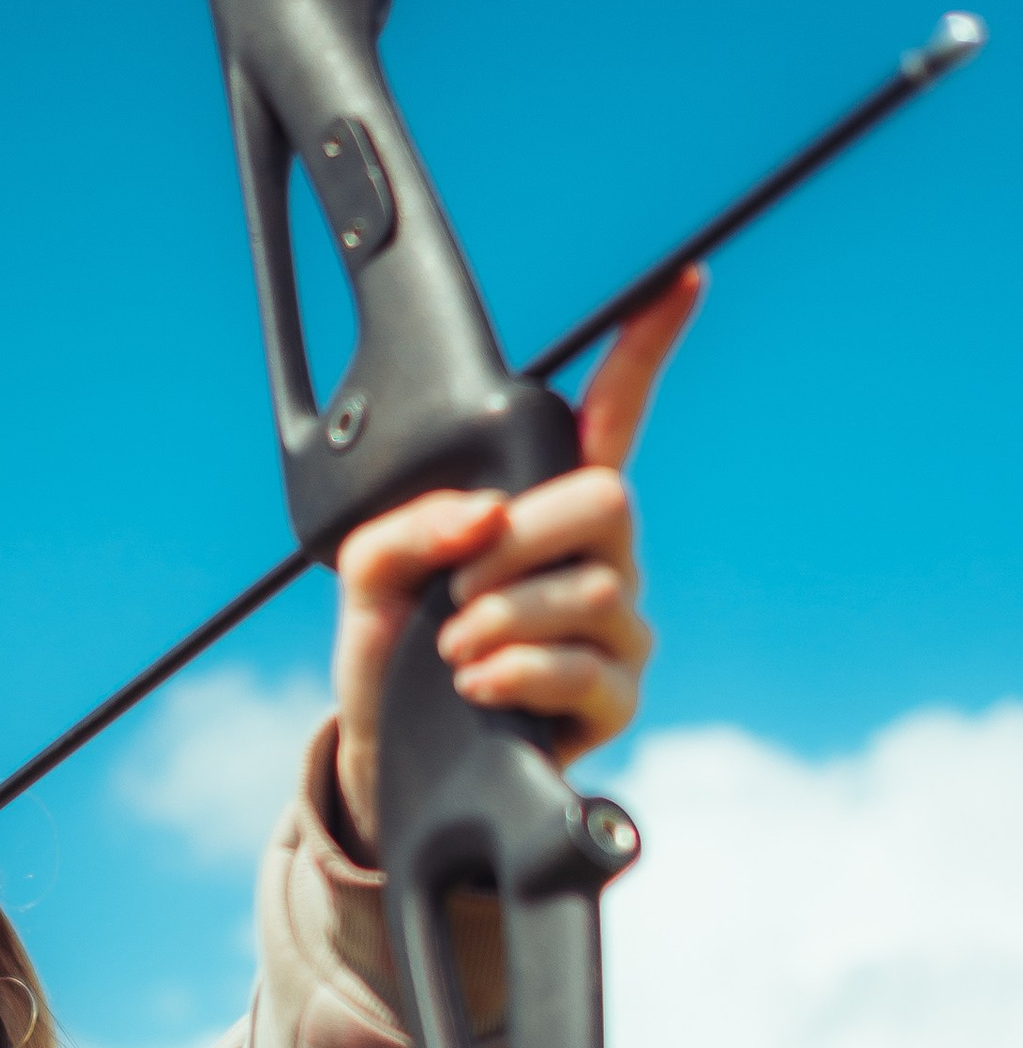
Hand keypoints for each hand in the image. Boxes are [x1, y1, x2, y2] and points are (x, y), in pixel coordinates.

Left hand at [328, 271, 699, 851]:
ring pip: (593, 590)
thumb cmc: (389, 658)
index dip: (643, 352)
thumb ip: (407, 527)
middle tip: (459, 592)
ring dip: (505, 618)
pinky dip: (521, 671)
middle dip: (520, 541)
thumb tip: (484, 519)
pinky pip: (587, 668)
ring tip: (454, 649)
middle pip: (606, 500)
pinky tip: (480, 683)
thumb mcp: (366, 578)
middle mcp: (597, 561)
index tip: (681, 283)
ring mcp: (614, 631)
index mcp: (543, 512)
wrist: (387, 763)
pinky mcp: (612, 699)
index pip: (608, 419)